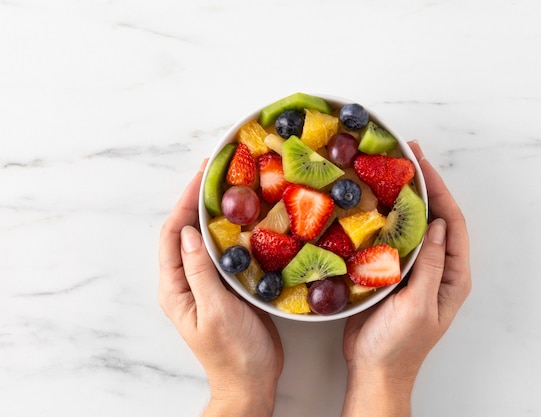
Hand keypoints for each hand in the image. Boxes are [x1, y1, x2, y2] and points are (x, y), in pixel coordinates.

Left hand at [158, 161, 282, 416]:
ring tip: (229, 185)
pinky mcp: (224, 286)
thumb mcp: (216, 311)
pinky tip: (246, 219)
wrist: (251, 380)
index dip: (184, 201)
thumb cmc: (233, 352)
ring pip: (204, 238)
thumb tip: (189, 233)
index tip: (200, 174)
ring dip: (214, 211)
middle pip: (185, 231)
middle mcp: (185, 281)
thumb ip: (200, 272)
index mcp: (175, 287)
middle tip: (214, 170)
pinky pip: (223, 251)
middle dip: (196, 199)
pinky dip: (231, 231)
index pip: (173, 234)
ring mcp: (205, 283)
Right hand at [341, 141, 470, 416]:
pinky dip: (384, 217)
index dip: (438, 189)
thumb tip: (438, 225)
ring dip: (403, 197)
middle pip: (434, 217)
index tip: (421, 162)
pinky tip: (371, 203)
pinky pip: (392, 238)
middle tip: (406, 154)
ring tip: (389, 169)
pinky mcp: (392, 272)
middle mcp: (437, 267)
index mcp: (453, 275)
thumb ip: (431, 266)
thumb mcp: (418, 305)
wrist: (374, 370)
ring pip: (412, 224)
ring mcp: (414, 269)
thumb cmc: (399, 346)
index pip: (452, 222)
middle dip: (423, 185)